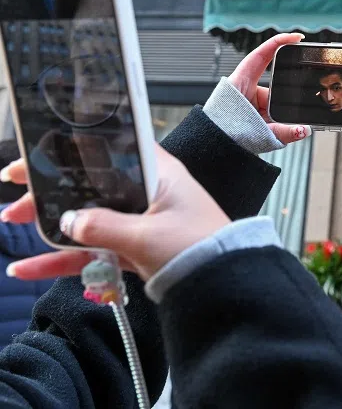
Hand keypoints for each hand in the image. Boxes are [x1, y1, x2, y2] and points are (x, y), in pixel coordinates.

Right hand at [1, 145, 229, 281]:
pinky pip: (94, 248)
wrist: (227, 283)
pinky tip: (32, 266)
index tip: (36, 155)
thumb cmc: (203, 248)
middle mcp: (148, 192)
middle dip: (51, 190)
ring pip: (88, 217)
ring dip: (50, 223)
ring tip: (13, 222)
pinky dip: (64, 258)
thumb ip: (104, 227)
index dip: (71, 150)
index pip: (108, 152)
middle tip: (16, 194)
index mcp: (158, 173)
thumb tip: (69, 222)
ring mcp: (140, 220)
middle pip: (90, 184)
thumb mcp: (148, 236)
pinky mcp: (135, 247)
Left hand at [227, 32, 310, 143]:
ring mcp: (249, 99)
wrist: (211, 150)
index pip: (262, 55)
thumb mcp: (257, 133)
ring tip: (268, 129)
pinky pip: (270, 111)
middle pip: (274, 85)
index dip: (279, 42)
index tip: (296, 37)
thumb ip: (283, 133)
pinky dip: (275, 121)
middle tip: (279, 116)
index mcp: (240, 82)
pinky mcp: (252, 110)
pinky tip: (272, 130)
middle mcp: (245, 88)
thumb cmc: (224, 136)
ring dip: (277, 115)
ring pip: (274, 101)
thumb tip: (304, 130)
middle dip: (282, 101)